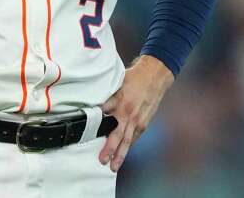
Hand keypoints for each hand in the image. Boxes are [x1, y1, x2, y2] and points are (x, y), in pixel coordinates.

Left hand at [98, 55, 173, 171]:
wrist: (155, 76)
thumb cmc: (135, 78)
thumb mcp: (118, 83)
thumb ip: (108, 97)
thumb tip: (97, 107)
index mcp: (120, 102)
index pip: (106, 118)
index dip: (97, 127)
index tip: (88, 137)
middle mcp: (129, 114)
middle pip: (118, 135)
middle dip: (110, 149)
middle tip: (102, 160)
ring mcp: (138, 120)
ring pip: (128, 141)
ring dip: (120, 154)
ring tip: (114, 166)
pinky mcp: (144, 123)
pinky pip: (135, 138)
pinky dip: (129, 147)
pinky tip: (123, 155)